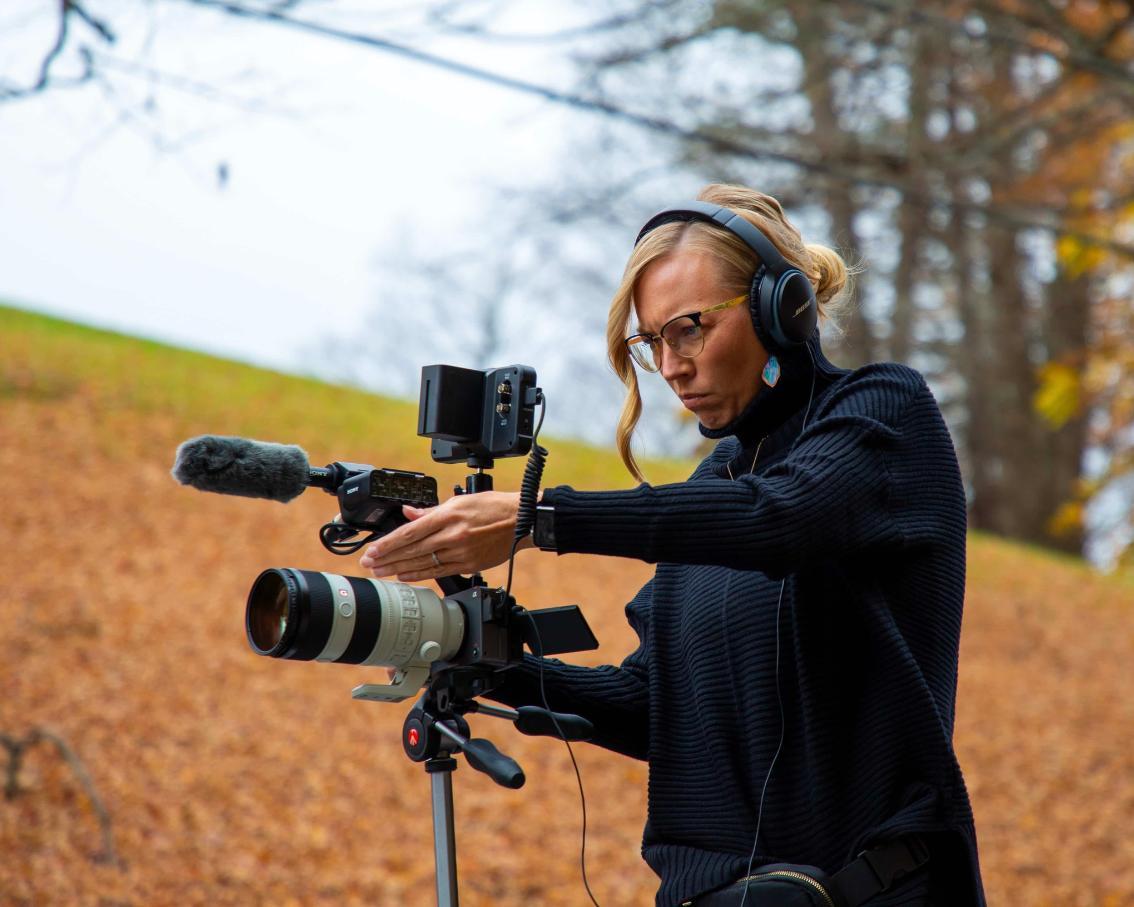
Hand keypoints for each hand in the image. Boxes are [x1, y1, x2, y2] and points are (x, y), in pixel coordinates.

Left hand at [359, 491, 534, 581]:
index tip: (373, 550)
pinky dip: (420, 574)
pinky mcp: (469, 565)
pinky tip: (405, 576)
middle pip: (412, 550)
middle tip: (369, 564)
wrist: (523, 520)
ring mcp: (461, 552)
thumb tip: (409, 514)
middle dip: (388, 558)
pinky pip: (439, 572)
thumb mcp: (460, 501)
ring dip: (399, 569)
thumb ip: (431, 510)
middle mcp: (453, 535)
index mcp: (449, 516)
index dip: (388, 543)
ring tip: (381, 572)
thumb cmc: (494, 507)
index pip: (410, 532)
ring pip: (423, 564)